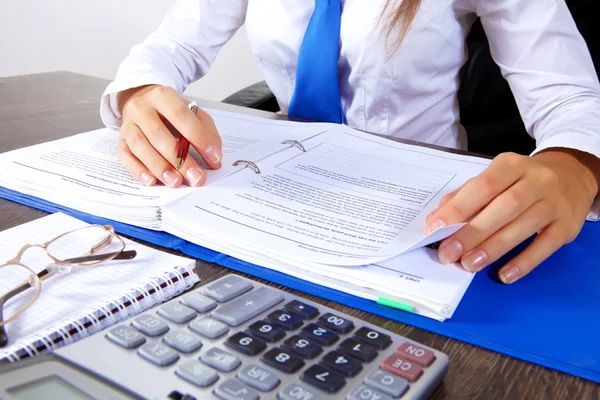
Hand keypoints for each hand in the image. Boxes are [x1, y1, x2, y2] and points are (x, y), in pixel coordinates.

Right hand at [116, 85, 221, 187]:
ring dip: (159, 167)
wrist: (142, 101)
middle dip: (179, 160)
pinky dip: (138, 170)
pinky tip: (152, 181)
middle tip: (196, 178)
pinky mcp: (120, 140)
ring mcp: (128, 124)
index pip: (181, 116)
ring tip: (176, 182)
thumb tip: (214, 157)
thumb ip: (206, 131)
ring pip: (140, 147)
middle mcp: (142, 108)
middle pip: (159, 135)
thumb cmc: (172, 111)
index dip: (198, 137)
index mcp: (163, 96)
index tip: (214, 157)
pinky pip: (125, 156)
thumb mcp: (193, 112)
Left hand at [425, 149, 598, 283]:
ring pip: (523, 226)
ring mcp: (555, 203)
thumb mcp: (495, 178)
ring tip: (469, 264)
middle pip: (503, 207)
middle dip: (472, 233)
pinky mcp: (568, 226)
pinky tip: (505, 274)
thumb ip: (464, 197)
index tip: (436, 228)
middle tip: (449, 253)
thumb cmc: (521, 182)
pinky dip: (524, 262)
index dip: (458, 208)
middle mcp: (536, 180)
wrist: (572, 176)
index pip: (483, 186)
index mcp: (511, 165)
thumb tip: (436, 221)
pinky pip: (546, 246)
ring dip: (493, 248)